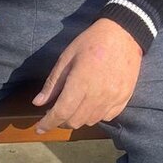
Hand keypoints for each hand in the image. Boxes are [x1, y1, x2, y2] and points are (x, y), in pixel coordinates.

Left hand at [33, 19, 143, 133]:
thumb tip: (38, 103)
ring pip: (91, 121)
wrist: (124, 34)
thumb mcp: (66, 58)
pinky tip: (92, 105)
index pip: (61, 112)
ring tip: (74, 108)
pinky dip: (96, 115)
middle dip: (61, 121)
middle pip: (75, 121)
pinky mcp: (125, 98)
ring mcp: (113, 98)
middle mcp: (98, 95)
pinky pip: (107, 117)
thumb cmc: (91, 42)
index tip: (39, 129)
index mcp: (81, 83)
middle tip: (57, 113)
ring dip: (78, 119)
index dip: (48, 123)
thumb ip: (53, 83)